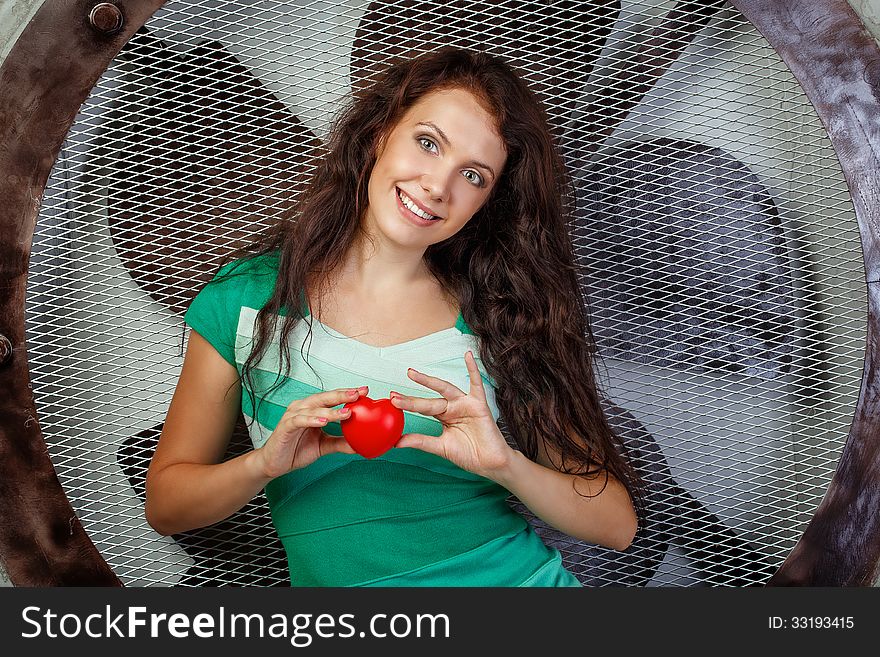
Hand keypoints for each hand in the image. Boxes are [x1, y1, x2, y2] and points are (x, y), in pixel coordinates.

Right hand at [255, 386, 366, 478]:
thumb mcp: (324, 446)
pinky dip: (311, 419)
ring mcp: (293, 415)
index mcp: (313, 409)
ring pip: (314, 408)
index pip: (333, 398)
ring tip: (346, 413)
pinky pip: (299, 420)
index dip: (348, 394)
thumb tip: (360, 444)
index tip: (365, 391)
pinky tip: (323, 421)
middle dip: (342, 395)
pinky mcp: (285, 426)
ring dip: (330, 411)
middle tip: (358, 394)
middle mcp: (303, 408)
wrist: (274, 464)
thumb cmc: (296, 450)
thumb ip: (340, 442)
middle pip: (324, 397)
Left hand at [390, 351, 515, 480]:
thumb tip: (397, 442)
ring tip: (412, 374)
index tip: (392, 401)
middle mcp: (452, 407)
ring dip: (428, 381)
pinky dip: (473, 369)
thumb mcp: (441, 447)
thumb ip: (421, 442)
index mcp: (443, 416)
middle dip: (412, 399)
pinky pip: (476, 384)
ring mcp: (465, 404)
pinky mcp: (479, 404)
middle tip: (394, 395)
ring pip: (445, 390)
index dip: (408, 404)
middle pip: (429, 400)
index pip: (422, 408)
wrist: (490, 463)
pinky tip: (467, 356)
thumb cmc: (469, 454)